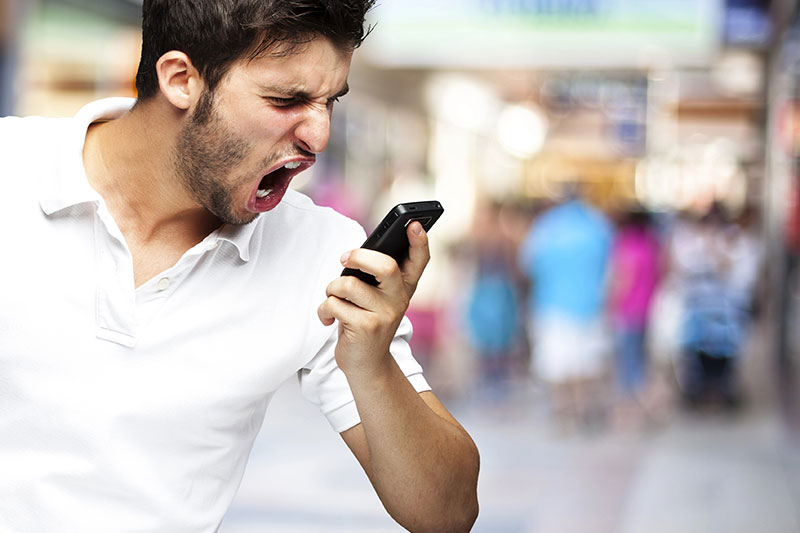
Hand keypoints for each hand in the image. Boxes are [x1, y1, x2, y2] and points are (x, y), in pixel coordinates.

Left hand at [317, 222, 429, 376]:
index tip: (415, 224)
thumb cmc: (366, 322)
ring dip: (332, 289)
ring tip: (333, 300)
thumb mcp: (377, 299)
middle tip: (344, 259)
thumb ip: (374, 277)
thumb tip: (353, 255)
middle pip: (386, 266)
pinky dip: (324, 310)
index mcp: (404, 287)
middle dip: (358, 256)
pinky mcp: (366, 328)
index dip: (420, 241)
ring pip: (349, 285)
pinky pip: (334, 304)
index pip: (419, 260)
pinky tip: (328, 320)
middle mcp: (399, 299)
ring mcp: (385, 314)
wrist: (366, 365)